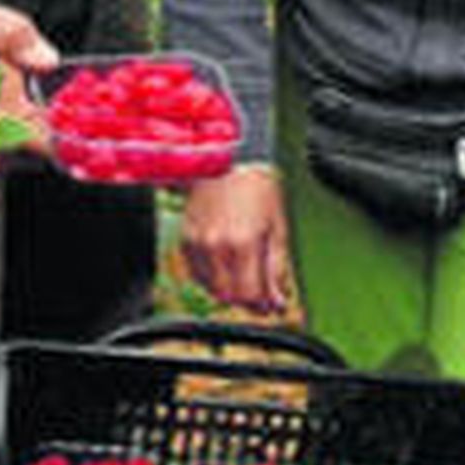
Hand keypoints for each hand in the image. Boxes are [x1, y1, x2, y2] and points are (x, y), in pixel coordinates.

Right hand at [182, 165, 294, 315]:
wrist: (227, 158)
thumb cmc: (256, 186)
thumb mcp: (278, 226)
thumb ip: (277, 268)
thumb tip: (278, 300)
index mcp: (244, 244)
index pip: (250, 296)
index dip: (263, 305)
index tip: (271, 304)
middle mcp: (217, 248)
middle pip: (230, 297)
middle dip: (247, 299)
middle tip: (260, 292)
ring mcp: (198, 245)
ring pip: (212, 288)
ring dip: (230, 289)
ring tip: (244, 272)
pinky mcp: (185, 240)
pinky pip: (198, 274)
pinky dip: (212, 277)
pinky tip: (225, 264)